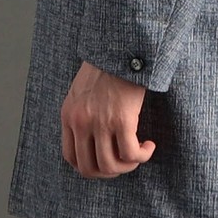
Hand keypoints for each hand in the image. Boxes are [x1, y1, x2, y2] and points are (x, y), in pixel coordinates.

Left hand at [60, 60, 156, 177]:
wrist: (123, 45)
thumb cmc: (108, 64)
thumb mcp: (82, 90)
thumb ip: (82, 113)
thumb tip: (94, 138)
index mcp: (69, 115)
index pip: (71, 157)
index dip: (90, 167)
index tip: (105, 161)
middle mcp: (80, 122)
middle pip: (89, 168)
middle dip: (110, 172)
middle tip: (125, 162)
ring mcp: (100, 122)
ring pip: (111, 165)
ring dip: (128, 166)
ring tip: (139, 153)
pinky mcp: (122, 120)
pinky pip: (131, 154)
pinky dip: (142, 156)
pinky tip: (149, 146)